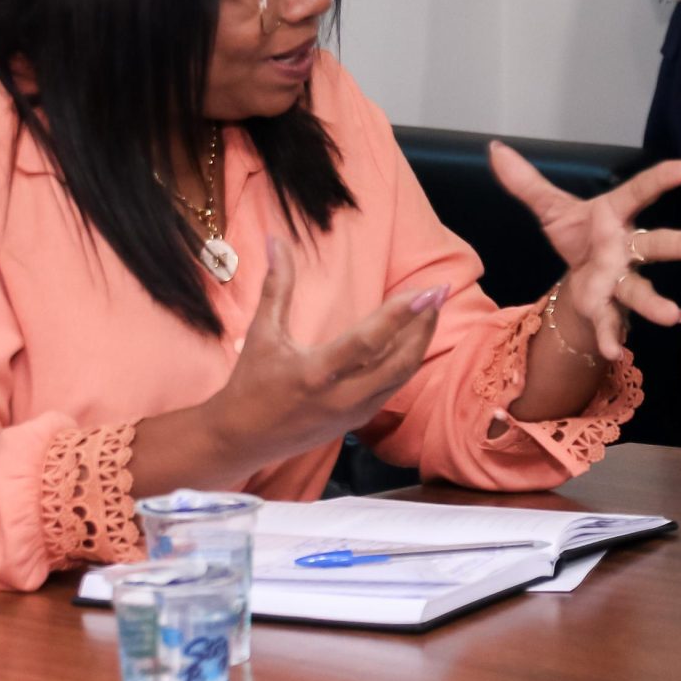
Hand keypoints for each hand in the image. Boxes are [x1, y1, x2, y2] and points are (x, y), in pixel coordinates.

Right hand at [202, 236, 445, 468]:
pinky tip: (413, 338)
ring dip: (420, 342)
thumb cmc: (249, 384)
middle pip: (399, 361)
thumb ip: (277, 286)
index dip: (401, 314)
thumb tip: (276, 240)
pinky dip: (407, 361)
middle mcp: (341, 397)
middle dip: (423, 325)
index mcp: (316, 373)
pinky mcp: (357, 422)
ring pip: (401, 376)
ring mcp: (353, 413)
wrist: (242, 440)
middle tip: (439, 291)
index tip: (427, 290)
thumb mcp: (262, 334)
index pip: (369, 341)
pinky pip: (392, 388)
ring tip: (431, 309)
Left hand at [488, 145, 680, 363]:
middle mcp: (624, 247)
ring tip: (676, 316)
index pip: (641, 192)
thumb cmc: (579, 236)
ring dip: (657, 303)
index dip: (664, 178)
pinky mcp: (607, 306)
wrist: (577, 277)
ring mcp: (619, 279)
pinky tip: (614, 352)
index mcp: (614, 215)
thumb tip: (495, 149)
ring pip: (641, 289)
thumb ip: (526, 182)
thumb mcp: (551, 208)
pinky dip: (612, 336)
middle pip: (658, 245)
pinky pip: (610, 321)